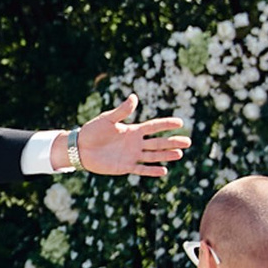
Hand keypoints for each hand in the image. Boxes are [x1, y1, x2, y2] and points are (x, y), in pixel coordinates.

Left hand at [63, 93, 190, 178]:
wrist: (80, 148)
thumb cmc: (92, 131)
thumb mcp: (108, 119)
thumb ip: (122, 110)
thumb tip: (134, 97)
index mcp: (132, 130)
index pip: (154, 127)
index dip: (166, 124)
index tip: (181, 122)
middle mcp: (135, 143)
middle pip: (158, 142)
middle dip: (172, 142)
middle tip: (188, 141)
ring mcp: (131, 155)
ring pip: (153, 155)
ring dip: (166, 155)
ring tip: (180, 154)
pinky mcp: (125, 166)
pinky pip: (141, 169)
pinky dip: (151, 170)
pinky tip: (163, 170)